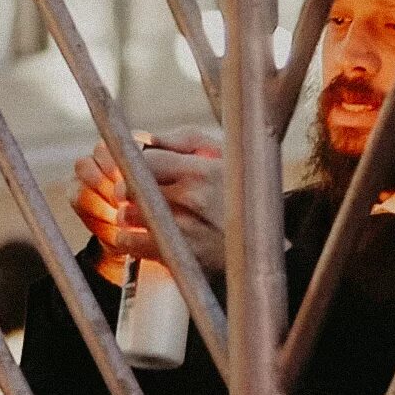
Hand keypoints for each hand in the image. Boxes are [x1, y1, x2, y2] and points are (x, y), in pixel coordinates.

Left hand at [73, 127, 227, 283]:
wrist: (268, 239)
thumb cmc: (239, 191)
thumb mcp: (219, 155)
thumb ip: (180, 141)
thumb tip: (144, 137)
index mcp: (201, 171)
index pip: (145, 160)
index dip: (135, 165)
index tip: (136, 172)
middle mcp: (193, 199)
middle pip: (133, 187)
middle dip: (128, 190)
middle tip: (133, 193)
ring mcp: (188, 230)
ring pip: (128, 215)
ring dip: (127, 214)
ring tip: (141, 214)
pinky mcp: (184, 256)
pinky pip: (134, 244)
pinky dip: (128, 239)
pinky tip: (139, 234)